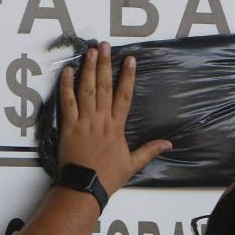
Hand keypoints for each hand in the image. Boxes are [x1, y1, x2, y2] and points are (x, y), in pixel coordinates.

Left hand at [58, 42, 171, 194]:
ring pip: (86, 90)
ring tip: (90, 52)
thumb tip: (168, 144)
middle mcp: (101, 120)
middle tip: (105, 46)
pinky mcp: (68, 127)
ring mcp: (84, 122)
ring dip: (88, 69)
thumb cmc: (106, 177)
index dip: (128, 76)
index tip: (130, 60)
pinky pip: (67, 102)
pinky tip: (67, 71)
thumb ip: (149, 150)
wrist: (84, 188)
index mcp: (116, 127)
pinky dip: (66, 86)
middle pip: (104, 87)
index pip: (124, 96)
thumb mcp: (132, 164)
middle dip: (105, 64)